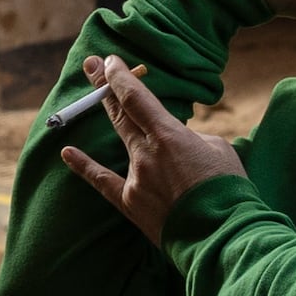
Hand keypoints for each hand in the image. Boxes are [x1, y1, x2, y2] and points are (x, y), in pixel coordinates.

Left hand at [57, 54, 247, 241]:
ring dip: (108, 115)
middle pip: (120, 112)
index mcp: (169, 136)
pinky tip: (67, 152)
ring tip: (92, 94)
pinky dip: (84, 166)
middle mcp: (146, 154)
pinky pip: (102, 181)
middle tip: (91, 64)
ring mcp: (135, 179)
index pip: (137, 98)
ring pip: (118, 140)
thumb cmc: (227, 190)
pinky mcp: (131, 203)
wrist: (222, 234)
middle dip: (105, 86)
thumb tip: (177, 141)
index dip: (121, 77)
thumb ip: (191, 139)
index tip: (110, 61)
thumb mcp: (219, 149)